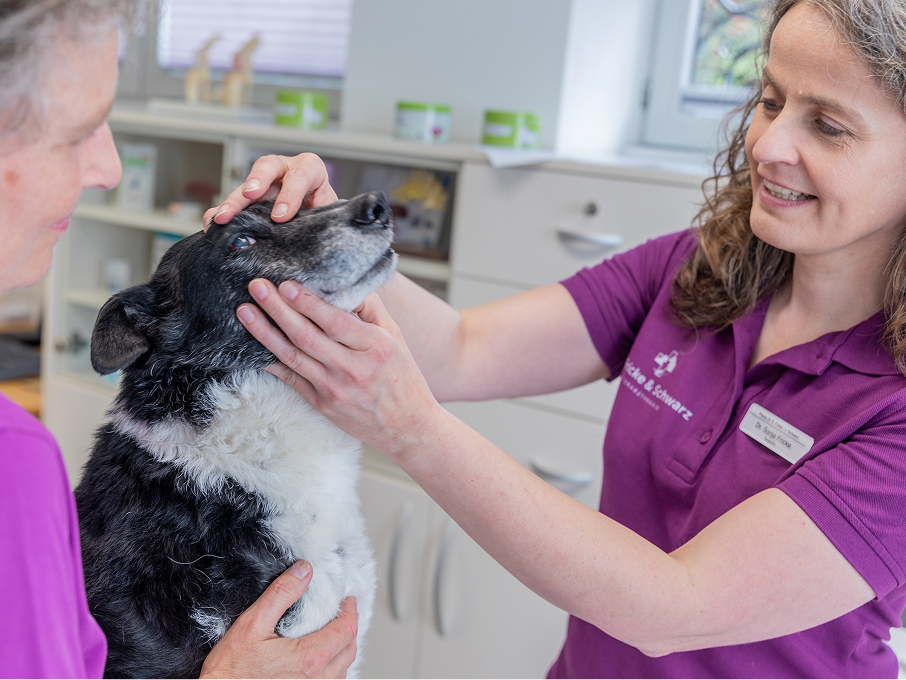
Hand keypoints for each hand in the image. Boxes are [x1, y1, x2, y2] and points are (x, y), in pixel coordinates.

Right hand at [200, 561, 358, 678]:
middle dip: (349, 627)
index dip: (350, 610)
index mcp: (308, 658)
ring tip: (333, 632)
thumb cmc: (232, 671)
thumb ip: (281, 595)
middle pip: (350, 649)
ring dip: (343, 649)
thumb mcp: (252, 624)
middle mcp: (316, 679)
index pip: (347, 629)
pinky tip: (320, 658)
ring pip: (343, 670)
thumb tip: (303, 571)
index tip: (347, 599)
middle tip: (342, 611)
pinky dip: (333, 668)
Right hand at [204, 153, 337, 228]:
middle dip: (258, 179)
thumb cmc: (328, 220)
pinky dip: (221, 213)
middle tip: (250, 195)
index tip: (281, 216)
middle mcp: (285, 172)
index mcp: (311, 171)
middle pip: (268, 166)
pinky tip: (212, 225)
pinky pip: (232, 202)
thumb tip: (323, 243)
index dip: (290, 193)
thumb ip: (328, 222)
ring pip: (246, 185)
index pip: (302, 173)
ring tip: (222, 217)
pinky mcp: (249, 200)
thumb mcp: (332, 218)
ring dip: (234, 201)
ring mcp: (265, 185)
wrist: (320, 228)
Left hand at [235, 278, 444, 460]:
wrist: (407, 428)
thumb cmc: (403, 378)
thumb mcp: (396, 338)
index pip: (335, 321)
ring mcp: (334, 388)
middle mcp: (353, 368)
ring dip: (264, 332)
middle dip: (277, 309)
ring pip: (291, 356)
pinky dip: (269, 361)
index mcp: (375, 347)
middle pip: (306, 336)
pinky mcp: (321, 403)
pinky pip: (289, 378)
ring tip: (245, 311)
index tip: (286, 284)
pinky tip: (250, 346)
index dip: (308, 303)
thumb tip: (344, 281)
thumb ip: (371, 309)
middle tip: (257, 287)